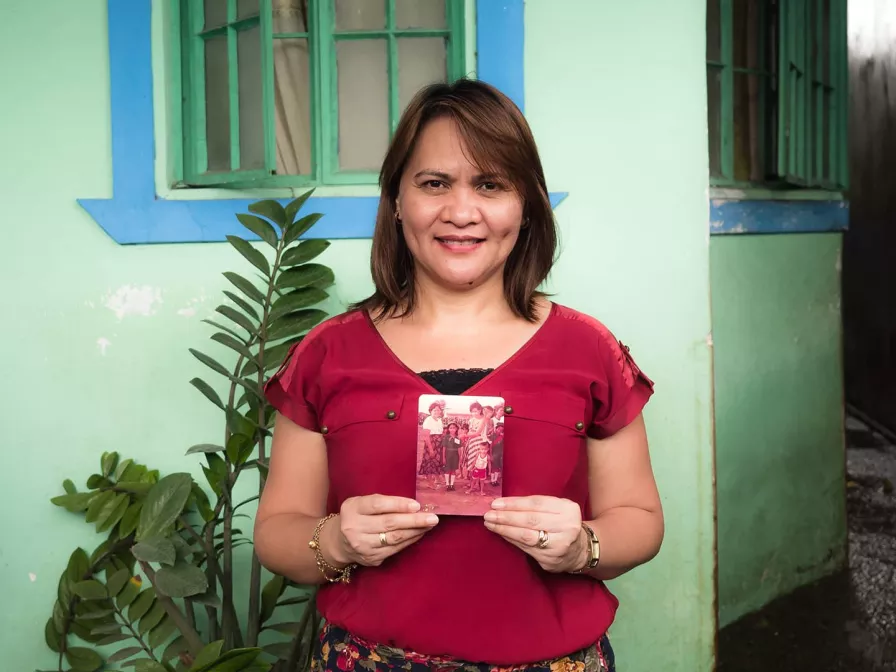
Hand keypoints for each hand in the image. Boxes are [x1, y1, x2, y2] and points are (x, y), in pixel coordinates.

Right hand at [324, 495, 438, 567]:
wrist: (339, 542)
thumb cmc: (357, 516)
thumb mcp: (362, 503)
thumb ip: (382, 502)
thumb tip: (413, 505)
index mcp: (352, 509)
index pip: (377, 505)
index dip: (398, 505)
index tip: (417, 505)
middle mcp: (354, 528)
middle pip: (389, 523)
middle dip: (414, 520)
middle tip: (433, 517)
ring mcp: (363, 546)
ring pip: (394, 538)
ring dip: (415, 531)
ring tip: (429, 524)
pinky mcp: (371, 558)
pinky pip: (395, 549)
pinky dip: (410, 540)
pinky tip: (419, 534)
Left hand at [483, 496, 585, 572]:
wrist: (580, 550)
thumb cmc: (561, 524)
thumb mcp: (557, 509)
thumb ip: (536, 505)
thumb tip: (504, 504)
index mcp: (568, 509)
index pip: (536, 503)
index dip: (514, 503)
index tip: (496, 503)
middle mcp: (566, 527)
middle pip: (530, 520)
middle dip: (506, 516)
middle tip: (489, 514)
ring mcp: (559, 546)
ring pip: (526, 536)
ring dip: (505, 529)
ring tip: (490, 524)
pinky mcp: (551, 560)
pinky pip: (526, 548)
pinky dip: (511, 540)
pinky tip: (502, 534)